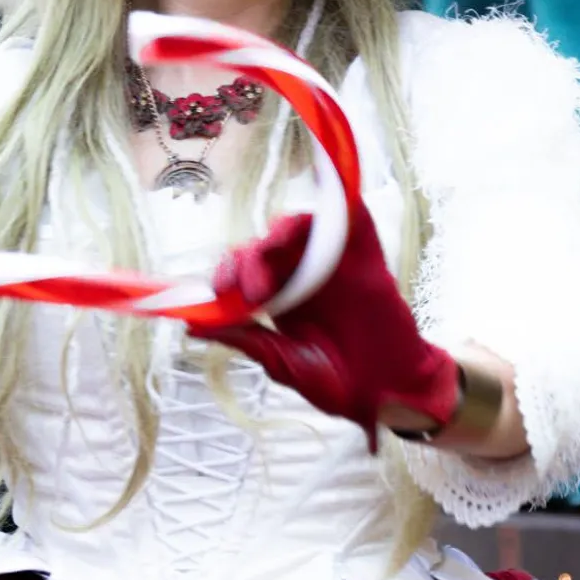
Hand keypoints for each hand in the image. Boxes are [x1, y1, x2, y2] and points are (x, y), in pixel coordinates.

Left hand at [190, 202, 460, 446]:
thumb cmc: (335, 383)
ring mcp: (332, 261)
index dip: (226, 271)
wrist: (387, 394)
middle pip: (264, 244)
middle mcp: (299, 273)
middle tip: (253, 293)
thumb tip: (192, 324)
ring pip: (298, 226)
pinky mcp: (365, 254)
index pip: (241, 268)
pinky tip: (327, 185)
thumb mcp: (281, 363)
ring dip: (280, 233)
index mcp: (276, 297)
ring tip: (272, 254)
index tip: (219, 290)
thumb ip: (243, 338)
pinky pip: (351, 214)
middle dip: (249, 260)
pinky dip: (339, 195)